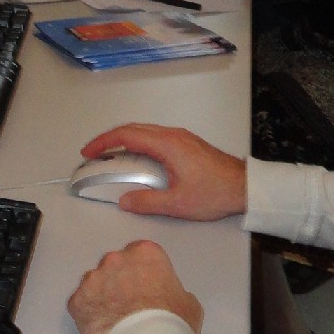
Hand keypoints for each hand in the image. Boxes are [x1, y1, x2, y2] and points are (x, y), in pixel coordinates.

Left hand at [68, 240, 202, 333]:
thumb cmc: (172, 323)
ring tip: (114, 320)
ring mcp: (93, 279)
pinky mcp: (76, 301)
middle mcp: (115, 259)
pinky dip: (88, 314)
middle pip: (115, 266)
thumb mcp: (188, 303)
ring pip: (95, 283)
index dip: (143, 273)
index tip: (147, 289)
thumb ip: (172, 290)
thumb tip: (164, 298)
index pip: (140, 254)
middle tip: (130, 305)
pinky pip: (81, 304)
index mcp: (146, 253)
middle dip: (120, 281)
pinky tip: (101, 329)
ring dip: (102, 296)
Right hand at [78, 124, 247, 218]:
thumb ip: (148, 202)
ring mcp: (181, 137)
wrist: (245, 187)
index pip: (127, 135)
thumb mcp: (178, 204)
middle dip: (110, 139)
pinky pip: (155, 137)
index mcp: (167, 144)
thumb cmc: (215, 193)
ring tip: (110, 156)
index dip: (104, 142)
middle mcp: (173, 135)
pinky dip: (139, 144)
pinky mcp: (187, 144)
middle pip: (133, 129)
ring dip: (124, 140)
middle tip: (93, 153)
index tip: (88, 151)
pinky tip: (136, 159)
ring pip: (145, 132)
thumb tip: (125, 200)